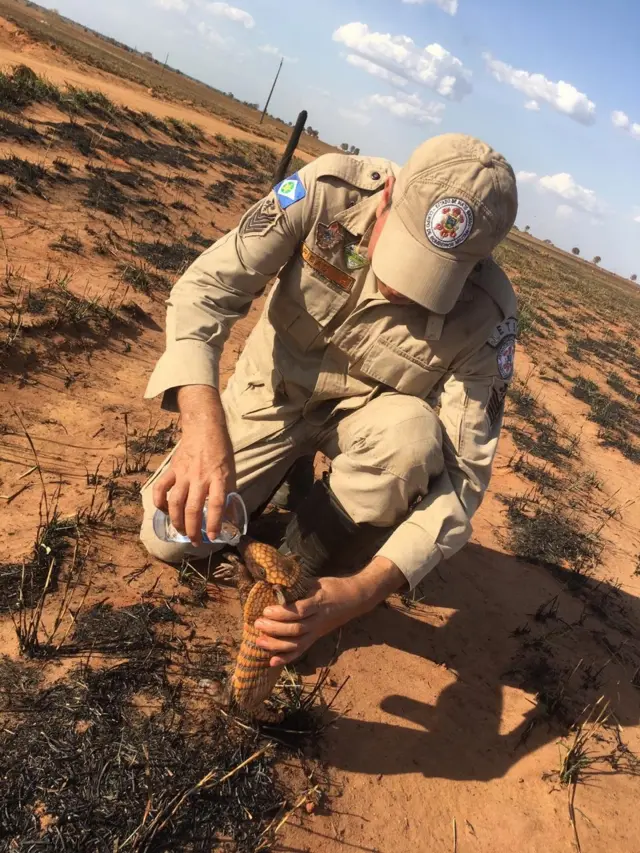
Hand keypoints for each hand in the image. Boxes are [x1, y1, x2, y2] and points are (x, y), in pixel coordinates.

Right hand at [153, 385, 235, 545]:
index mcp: (219, 478)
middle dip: (193, 529)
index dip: (214, 522)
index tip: (212, 536)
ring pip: (176, 502)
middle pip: (193, 508)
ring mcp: (184, 474)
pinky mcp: (172, 470)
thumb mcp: (231, 473)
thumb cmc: (221, 453)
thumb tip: (230, 519)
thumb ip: (229, 495)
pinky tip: (164, 512)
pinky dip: (159, 502)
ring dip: (177, 521)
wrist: (204, 429)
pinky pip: (161, 489)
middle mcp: (200, 478)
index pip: (217, 504)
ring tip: (181, 531)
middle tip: (195, 541)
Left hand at [253, 558, 405, 665]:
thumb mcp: (317, 581)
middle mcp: (318, 620)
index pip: (299, 611)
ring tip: (259, 641)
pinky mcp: (317, 638)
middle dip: (274, 629)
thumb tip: (275, 584)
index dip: (282, 613)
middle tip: (257, 623)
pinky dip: (287, 658)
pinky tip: (272, 661)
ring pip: (297, 643)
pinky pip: (301, 650)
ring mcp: (318, 631)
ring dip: (276, 645)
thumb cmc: (333, 587)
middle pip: (296, 629)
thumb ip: (298, 585)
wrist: (355, 599)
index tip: (266, 610)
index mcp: (319, 603)